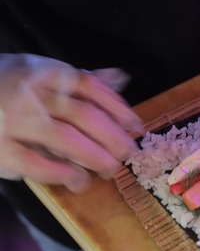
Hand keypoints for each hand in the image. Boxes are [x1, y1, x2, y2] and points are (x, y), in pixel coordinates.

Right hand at [0, 54, 143, 191]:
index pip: (91, 88)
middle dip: (113, 138)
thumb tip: (120, 77)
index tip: (136, 126)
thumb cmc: (1, 85)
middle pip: (84, 115)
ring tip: (110, 170)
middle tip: (128, 154)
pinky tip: (77, 179)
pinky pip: (36, 163)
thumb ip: (78, 79)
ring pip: (66, 139)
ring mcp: (13, 120)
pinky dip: (61, 173)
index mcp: (44, 72)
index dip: (118, 109)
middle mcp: (31, 93)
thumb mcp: (36, 70)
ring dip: (95, 157)